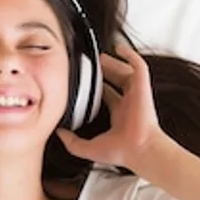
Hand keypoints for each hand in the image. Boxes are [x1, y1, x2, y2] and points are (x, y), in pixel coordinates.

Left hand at [56, 42, 165, 169]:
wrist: (138, 149)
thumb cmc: (120, 151)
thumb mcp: (87, 148)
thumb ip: (71, 142)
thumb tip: (58, 132)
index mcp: (119, 116)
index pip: (108, 97)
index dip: (98, 89)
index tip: (86, 83)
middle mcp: (128, 104)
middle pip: (117, 83)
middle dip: (105, 73)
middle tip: (93, 65)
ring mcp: (136, 94)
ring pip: (126, 73)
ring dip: (114, 63)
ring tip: (100, 57)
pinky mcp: (142, 87)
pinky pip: (138, 66)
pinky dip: (130, 55)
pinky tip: (119, 48)